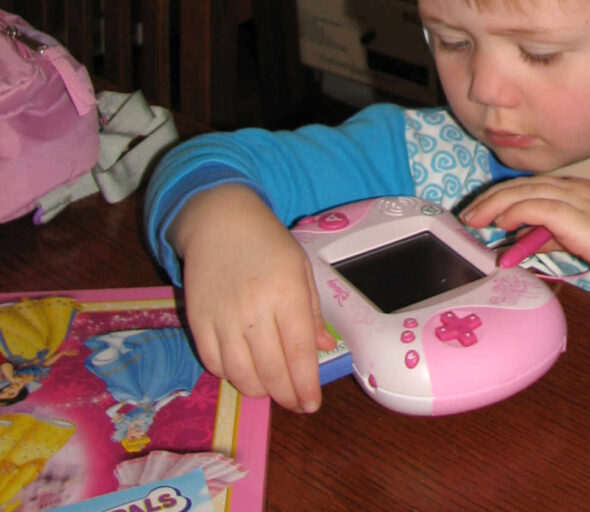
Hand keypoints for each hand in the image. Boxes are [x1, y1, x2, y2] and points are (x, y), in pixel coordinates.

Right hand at [170, 184, 335, 412]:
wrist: (219, 221)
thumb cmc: (269, 245)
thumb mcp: (302, 271)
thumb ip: (312, 313)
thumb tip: (324, 348)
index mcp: (287, 295)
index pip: (299, 353)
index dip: (306, 385)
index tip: (312, 405)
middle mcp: (254, 309)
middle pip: (271, 370)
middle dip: (286, 396)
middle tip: (295, 404)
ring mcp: (222, 317)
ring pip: (240, 374)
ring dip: (258, 391)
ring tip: (271, 390)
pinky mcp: (197, 320)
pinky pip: (213, 362)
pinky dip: (229, 376)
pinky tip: (243, 373)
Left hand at [460, 176, 589, 288]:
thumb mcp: (583, 239)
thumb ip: (553, 237)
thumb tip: (522, 242)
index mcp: (577, 189)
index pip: (530, 185)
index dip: (501, 197)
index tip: (481, 212)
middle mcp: (574, 187)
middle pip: (522, 185)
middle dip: (490, 199)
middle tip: (468, 216)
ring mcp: (577, 198)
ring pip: (525, 192)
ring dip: (494, 206)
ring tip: (475, 220)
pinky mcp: (578, 215)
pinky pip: (538, 207)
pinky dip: (515, 212)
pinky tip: (501, 223)